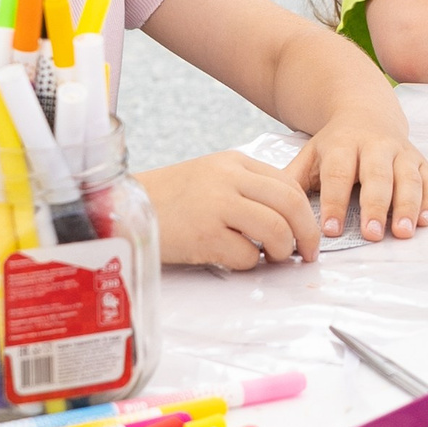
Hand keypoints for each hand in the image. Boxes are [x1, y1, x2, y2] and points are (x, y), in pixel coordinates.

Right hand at [141, 152, 320, 269]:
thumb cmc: (169, 200)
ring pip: (276, 230)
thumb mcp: (211, 178)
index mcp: (234, 162)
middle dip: (307, 234)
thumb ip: (247, 189)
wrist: (119, 208)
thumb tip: (288, 220)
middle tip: (305, 253)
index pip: (289, 185)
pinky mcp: (204, 235)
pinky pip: (247, 255)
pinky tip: (235, 259)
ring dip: (281, 251)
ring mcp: (216, 205)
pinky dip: (249, 264)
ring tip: (269, 258)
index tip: (307, 233)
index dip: (306, 213)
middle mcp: (228, 178)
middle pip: (291, 204)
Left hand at [285, 110, 427, 243]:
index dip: (334, 202)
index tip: (330, 231)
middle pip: (377, 175)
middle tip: (372, 235)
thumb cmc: (334, 146)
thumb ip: (293, 181)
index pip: (338, 174)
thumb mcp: (309, 155)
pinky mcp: (421, 161)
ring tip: (403, 232)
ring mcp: (402, 153)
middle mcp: (376, 146)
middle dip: (375, 205)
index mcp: (343, 144)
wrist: (366, 112)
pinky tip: (425, 221)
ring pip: (409, 178)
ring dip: (408, 206)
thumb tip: (273, 210)